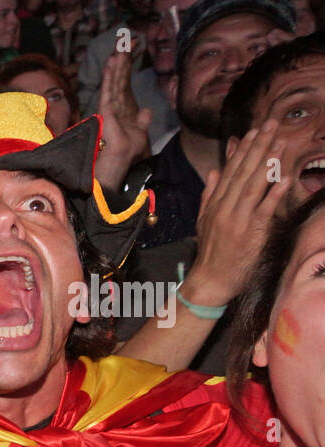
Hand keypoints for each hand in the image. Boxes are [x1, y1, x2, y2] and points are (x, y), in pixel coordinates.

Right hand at [94, 52, 150, 191]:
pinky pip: (109, 91)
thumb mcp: (140, 134)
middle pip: (118, 83)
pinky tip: (112, 64)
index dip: (125, 73)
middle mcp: (113, 110)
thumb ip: (142, 121)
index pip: (122, 89)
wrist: (117, 166)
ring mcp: (108, 110)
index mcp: (120, 113)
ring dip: (116, 66)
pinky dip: (110, 77)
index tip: (127, 57)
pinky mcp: (106, 112)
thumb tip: (147, 110)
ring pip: (113, 83)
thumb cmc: (126, 154)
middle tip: (123, 46)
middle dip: (121, 65)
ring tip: (118, 49)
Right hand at [186, 121, 289, 306]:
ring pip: (254, 185)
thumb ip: (209, 194)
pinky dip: (275, 194)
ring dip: (268, 163)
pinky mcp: (250, 232)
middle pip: (244, 172)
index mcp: (216, 203)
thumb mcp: (203, 220)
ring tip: (280, 142)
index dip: (243, 150)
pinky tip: (285, 178)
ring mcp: (238, 219)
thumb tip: (213, 171)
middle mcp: (226, 207)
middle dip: (258, 147)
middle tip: (271, 125)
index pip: (231, 171)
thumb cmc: (210, 251)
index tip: (253, 132)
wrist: (210, 279)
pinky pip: (265, 210)